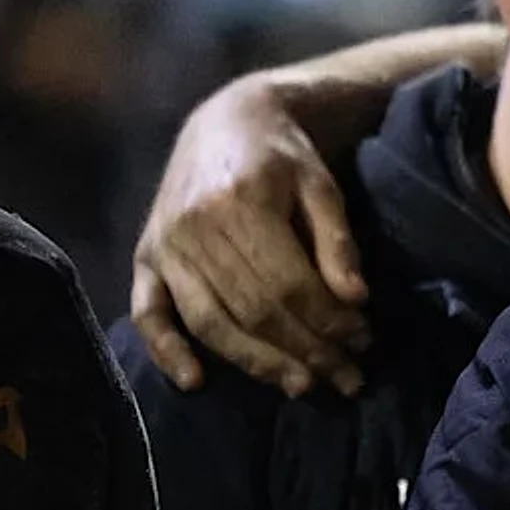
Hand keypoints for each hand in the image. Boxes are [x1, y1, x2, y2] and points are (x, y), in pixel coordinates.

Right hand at [131, 75, 369, 396]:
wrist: (227, 122)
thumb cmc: (284, 157)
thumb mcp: (322, 186)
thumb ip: (337, 241)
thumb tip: (355, 300)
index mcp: (240, 203)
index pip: (288, 285)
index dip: (328, 322)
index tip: (363, 342)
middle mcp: (193, 227)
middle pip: (252, 310)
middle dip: (305, 351)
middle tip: (346, 378)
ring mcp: (164, 245)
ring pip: (209, 322)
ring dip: (256, 362)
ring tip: (302, 386)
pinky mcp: (145, 257)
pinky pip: (148, 312)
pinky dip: (166, 350)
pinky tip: (195, 381)